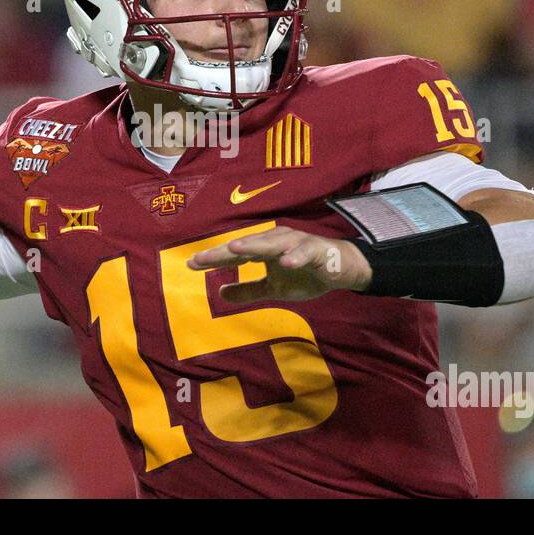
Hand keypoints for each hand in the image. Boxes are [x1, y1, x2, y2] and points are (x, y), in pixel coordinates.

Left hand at [187, 225, 372, 303]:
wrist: (343, 270)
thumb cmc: (306, 274)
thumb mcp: (274, 288)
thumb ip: (249, 291)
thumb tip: (220, 294)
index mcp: (264, 249)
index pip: (235, 254)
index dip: (214, 259)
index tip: (191, 264)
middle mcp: (276, 240)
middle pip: (247, 246)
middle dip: (224, 251)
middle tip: (201, 258)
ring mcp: (296, 243)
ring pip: (272, 243)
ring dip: (254, 245)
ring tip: (235, 250)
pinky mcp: (317, 249)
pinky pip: (305, 252)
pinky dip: (296, 256)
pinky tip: (285, 262)